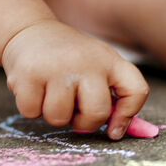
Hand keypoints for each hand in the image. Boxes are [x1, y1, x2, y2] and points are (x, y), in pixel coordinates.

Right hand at [1, 20, 148, 139]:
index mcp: (109, 60)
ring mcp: (57, 67)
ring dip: (52, 114)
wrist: (29, 31)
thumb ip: (111, 98)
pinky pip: (31, 112)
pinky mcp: (29, 73)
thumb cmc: (67, 60)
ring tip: (50, 94)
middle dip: (83, 123)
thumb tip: (117, 134)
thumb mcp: (95, 68)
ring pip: (59, 118)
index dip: (128, 116)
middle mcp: (87, 61)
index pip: (136, 90)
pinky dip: (30, 107)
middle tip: (73, 110)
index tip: (113, 130)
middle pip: (97, 113)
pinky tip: (33, 88)